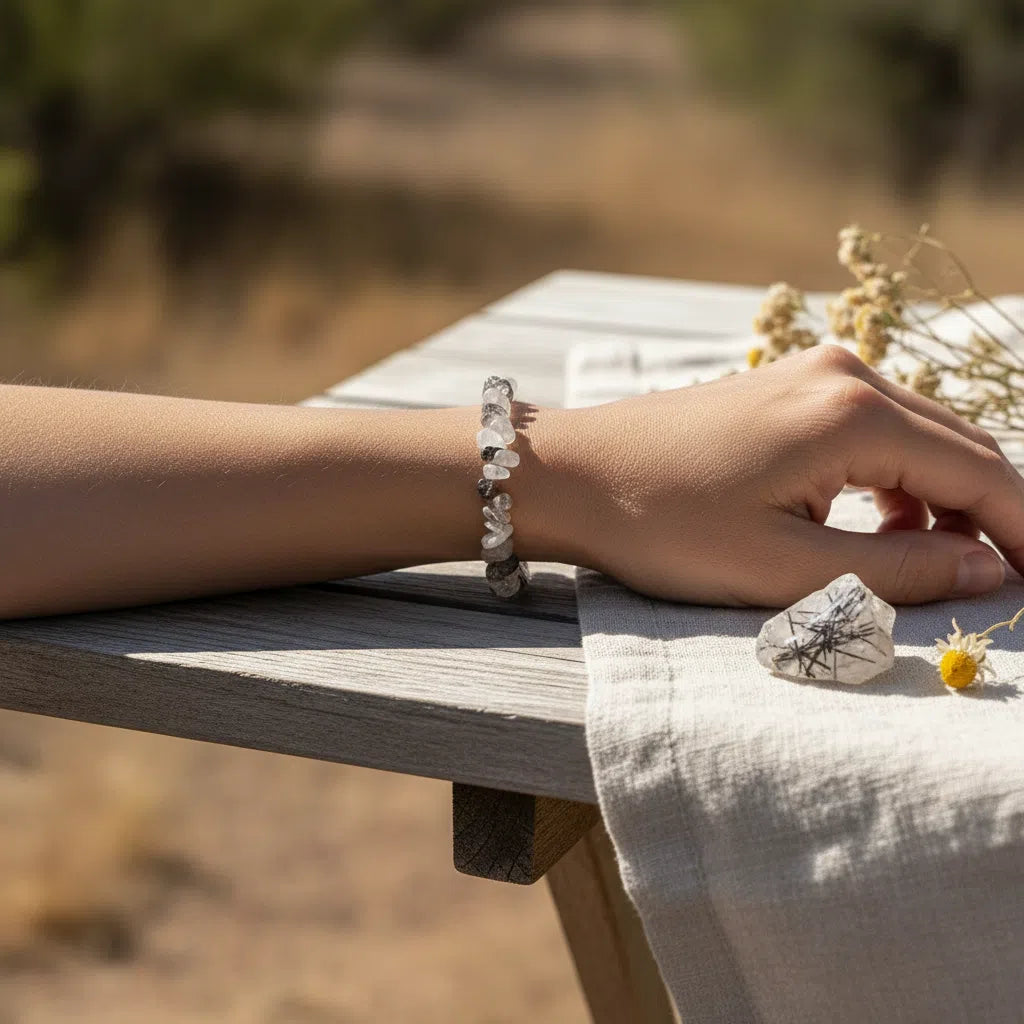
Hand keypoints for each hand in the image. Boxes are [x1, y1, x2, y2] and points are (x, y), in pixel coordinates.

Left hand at [563, 345, 1023, 605]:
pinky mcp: (788, 387)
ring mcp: (814, 372)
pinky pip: (875, 431)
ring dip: (944, 499)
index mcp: (854, 414)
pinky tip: (878, 524)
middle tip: (1003, 582)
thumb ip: (896, 570)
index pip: (982, 473)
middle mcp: (846, 374)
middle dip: (995, 515)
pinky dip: (897, 479)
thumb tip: (987, 571)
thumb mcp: (783, 568)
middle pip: (963, 445)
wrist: (572, 474)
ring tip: (936, 565)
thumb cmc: (663, 525)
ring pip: (921, 437)